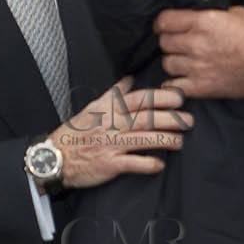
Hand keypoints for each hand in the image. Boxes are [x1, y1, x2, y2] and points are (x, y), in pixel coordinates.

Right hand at [54, 77, 192, 188]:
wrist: (54, 157)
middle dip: (170, 118)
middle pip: (146, 118)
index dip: (161, 97)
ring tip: (180, 141)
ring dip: (165, 140)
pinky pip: (132, 164)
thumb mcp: (92, 108)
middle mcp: (112, 125)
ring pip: (143, 139)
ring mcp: (111, 144)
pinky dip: (148, 164)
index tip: (180, 98)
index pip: (139, 98)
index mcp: (110, 109)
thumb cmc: (76, 132)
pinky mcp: (108, 164)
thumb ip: (113, 94)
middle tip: (189, 121)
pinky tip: (160, 164)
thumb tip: (129, 79)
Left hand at [155, 6, 243, 99]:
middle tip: (179, 43)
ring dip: (174, 62)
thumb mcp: (235, 12)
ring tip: (184, 61)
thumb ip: (211, 14)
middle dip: (170, 42)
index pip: (164, 20)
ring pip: (167, 64)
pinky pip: (173, 86)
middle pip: (164, 42)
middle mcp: (196, 43)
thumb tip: (199, 15)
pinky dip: (175, 84)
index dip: (163, 23)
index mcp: (203, 22)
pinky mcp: (202, 87)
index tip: (165, 26)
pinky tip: (182, 80)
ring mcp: (197, 67)